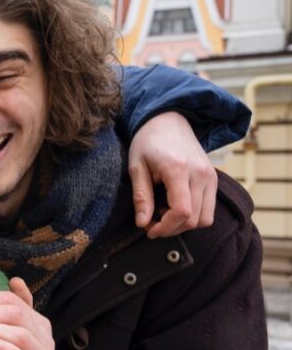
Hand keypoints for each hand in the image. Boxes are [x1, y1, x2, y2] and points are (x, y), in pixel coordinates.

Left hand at [128, 111, 216, 237]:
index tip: (149, 229)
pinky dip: (194, 216)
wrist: (169, 120)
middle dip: (171, 229)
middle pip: (193, 219)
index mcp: (178, 169)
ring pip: (205, 218)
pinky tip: (174, 208)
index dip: (165, 227)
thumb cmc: (148, 142)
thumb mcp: (137, 167)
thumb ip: (141, 197)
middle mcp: (200, 174)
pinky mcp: (214, 178)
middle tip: (151, 225)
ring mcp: (211, 176)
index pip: (181, 211)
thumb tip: (142, 224)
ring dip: (184, 225)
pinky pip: (209, 209)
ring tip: (163, 216)